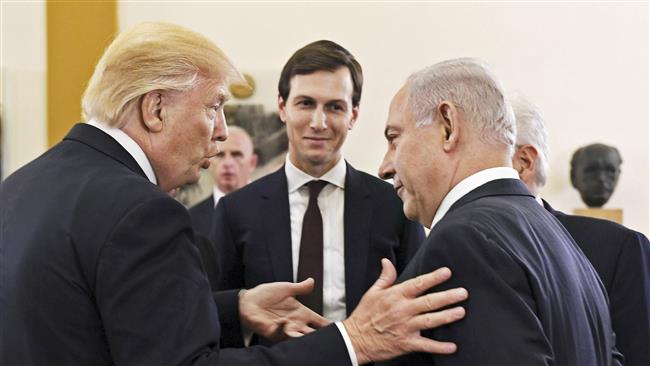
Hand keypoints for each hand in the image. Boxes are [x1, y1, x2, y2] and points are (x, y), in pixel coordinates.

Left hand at [239, 279, 330, 341]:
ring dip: (304, 337)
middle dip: (321, 337)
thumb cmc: (267, 294)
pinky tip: (285, 322)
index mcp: (302, 313)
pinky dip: (284, 329)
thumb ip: (301, 288)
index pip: (320, 322)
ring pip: (299, 337)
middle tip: (332, 339)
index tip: (341, 330)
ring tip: (312, 337)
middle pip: (313, 333)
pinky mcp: (273, 331)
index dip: (330, 326)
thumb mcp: (286, 289)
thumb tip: (312, 281)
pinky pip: (280, 333)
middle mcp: (296, 323)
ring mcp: (285, 329)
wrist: (248, 300)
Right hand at [342, 259, 466, 363]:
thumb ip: (385, 277)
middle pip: (429, 302)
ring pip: (430, 321)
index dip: (433, 278)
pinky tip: (452, 347)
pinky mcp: (406, 343)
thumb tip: (387, 261)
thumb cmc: (364, 315)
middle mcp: (402, 310)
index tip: (447, 272)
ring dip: (447, 316)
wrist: (355, 340)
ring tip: (461, 312)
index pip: (418, 284)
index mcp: (395, 296)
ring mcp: (405, 327)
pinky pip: (426, 345)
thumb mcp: (372, 292)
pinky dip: (439, 347)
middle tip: (463, 293)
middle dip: (448, 296)